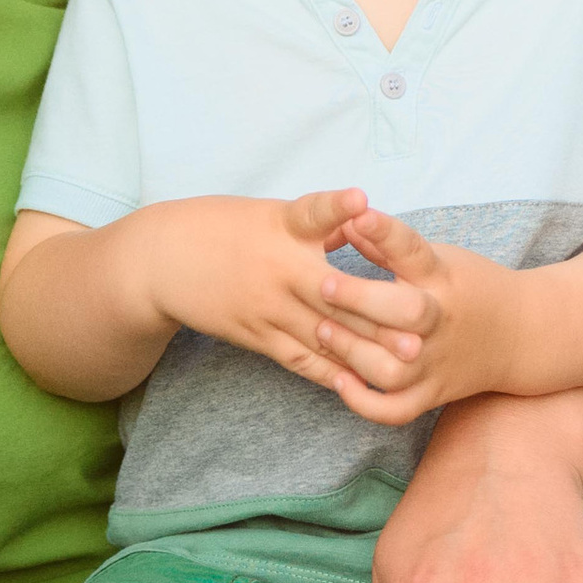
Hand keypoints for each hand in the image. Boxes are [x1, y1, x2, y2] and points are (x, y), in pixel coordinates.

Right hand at [139, 189, 430, 396]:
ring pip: (323, 333)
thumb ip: (316, 222)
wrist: (162, 261)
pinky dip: (328, 371)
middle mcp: (279, 267)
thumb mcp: (267, 213)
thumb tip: (360, 215)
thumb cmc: (219, 228)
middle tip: (420, 327)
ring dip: (366, 350)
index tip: (361, 200)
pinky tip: (359, 382)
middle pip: (334, 293)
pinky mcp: (256, 334)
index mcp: (282, 226)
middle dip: (378, 313)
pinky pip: (298, 357)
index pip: (313, 212)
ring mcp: (267, 306)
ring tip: (405, 362)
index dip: (338, 207)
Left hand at [311, 206, 522, 422]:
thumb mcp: (437, 257)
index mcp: (440, 277)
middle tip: (323, 285)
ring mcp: (435, 361)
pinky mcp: (432, 393)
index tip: (357, 215)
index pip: (413, 249)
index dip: (385, 231)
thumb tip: (345, 218)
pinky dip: (366, 403)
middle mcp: (440, 320)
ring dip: (355, 354)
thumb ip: (387, 244)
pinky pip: (396, 410)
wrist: (519, 335)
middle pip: (405, 312)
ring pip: (393, 369)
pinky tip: (340, 381)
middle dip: (361, 300)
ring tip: (323, 332)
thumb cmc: (468, 286)